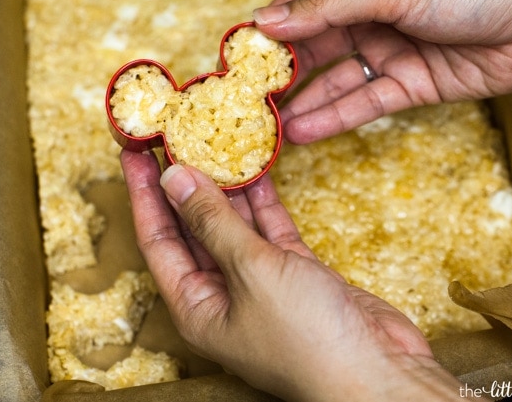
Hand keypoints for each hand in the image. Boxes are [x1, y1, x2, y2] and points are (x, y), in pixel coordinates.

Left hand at [120, 150, 470, 400]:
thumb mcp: (251, 272)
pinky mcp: (296, 274)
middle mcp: (223, 295)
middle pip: (192, 230)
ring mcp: (262, 284)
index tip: (134, 151)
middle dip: (183, 185)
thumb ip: (214, 223)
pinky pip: (270, 231)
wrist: (377, 373)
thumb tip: (175, 179)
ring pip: (234, 226)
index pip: (158, 240)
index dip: (144, 194)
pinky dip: (263, 202)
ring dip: (225, 188)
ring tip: (212, 144)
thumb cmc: (307, 337)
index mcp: (196, 306)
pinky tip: (256, 170)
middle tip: (174, 138)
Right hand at [253, 0, 511, 143]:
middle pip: (314, 49)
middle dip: (282, 76)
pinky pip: (364, 103)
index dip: (270, 30)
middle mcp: (371, 18)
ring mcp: (389, 53)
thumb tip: (269, 20)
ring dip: (304, 105)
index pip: (303, 6)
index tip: (236, 57)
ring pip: (335, 81)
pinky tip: (304, 132)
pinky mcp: (409, 86)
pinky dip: (335, 118)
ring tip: (270, 129)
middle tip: (248, 103)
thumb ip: (330, 8)